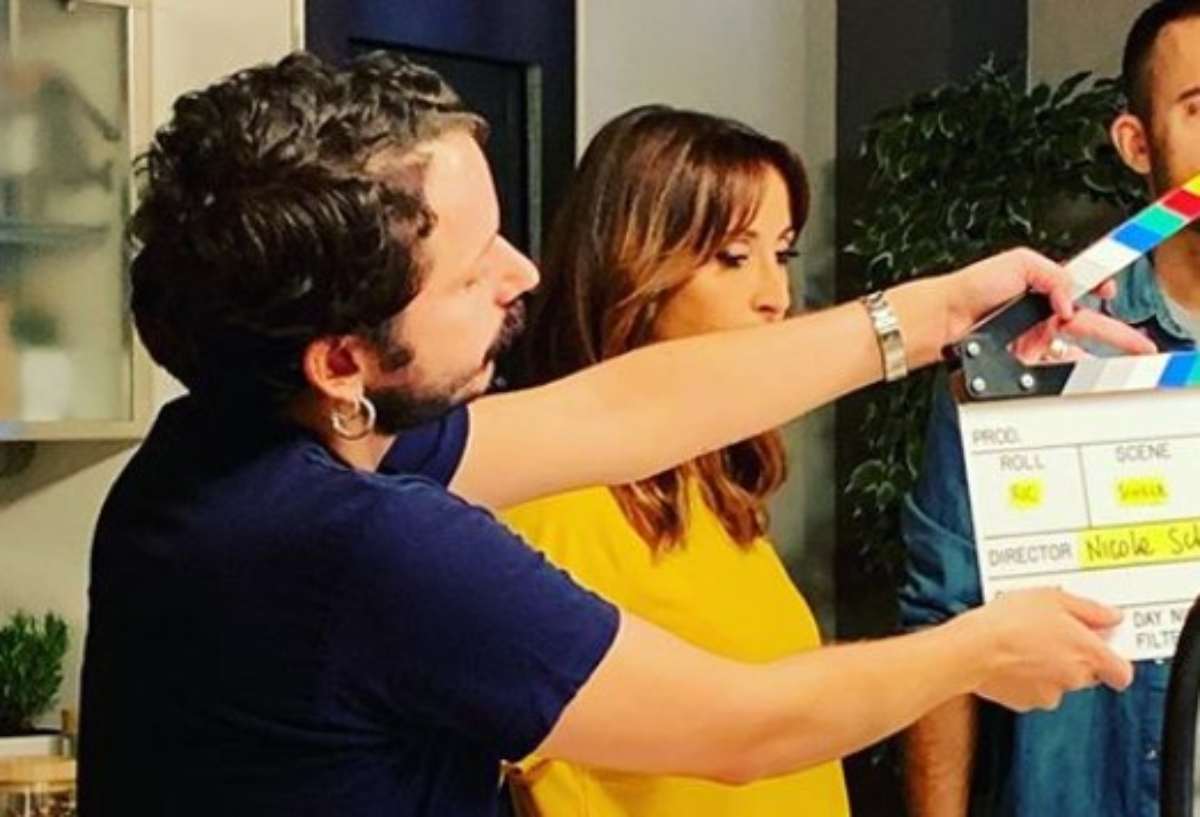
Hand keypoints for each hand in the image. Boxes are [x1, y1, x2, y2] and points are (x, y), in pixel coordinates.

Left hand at [939, 249, 1155, 359]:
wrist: (944, 318)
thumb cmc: (971, 286)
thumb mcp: (1019, 262)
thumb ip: (1054, 275)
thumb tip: (1072, 299)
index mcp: (1043, 287)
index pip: (1082, 288)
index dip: (1101, 290)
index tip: (1114, 293)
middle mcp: (1041, 315)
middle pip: (1088, 325)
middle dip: (1118, 335)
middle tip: (1141, 346)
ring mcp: (1033, 340)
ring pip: (1074, 350)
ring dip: (1097, 357)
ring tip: (1120, 362)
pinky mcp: (1022, 361)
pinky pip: (1051, 368)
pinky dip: (1068, 371)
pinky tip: (1080, 370)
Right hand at [958, 588, 1132, 711]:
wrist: (971, 649)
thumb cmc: (1009, 621)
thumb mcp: (1053, 597)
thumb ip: (1089, 609)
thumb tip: (1111, 616)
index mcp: (1089, 653)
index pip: (1122, 672)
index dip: (1114, 659)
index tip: (1101, 643)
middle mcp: (1074, 678)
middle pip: (1088, 673)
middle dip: (1074, 655)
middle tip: (1051, 631)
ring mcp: (1050, 694)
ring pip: (1058, 681)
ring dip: (1047, 666)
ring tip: (1023, 642)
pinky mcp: (1024, 702)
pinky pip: (1032, 689)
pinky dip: (1025, 677)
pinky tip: (1010, 657)